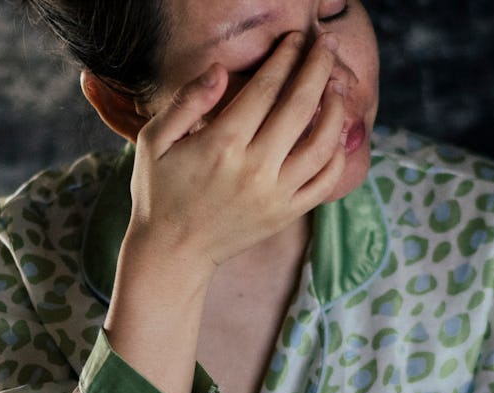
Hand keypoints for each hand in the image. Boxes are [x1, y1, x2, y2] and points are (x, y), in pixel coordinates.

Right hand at [124, 30, 352, 271]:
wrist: (172, 252)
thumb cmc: (160, 191)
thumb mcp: (156, 140)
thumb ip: (188, 101)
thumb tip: (219, 69)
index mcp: (221, 144)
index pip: (265, 88)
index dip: (285, 58)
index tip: (296, 39)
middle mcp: (254, 168)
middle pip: (300, 107)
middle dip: (318, 68)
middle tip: (327, 45)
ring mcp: (275, 194)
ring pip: (322, 144)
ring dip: (334, 109)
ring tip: (335, 85)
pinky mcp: (287, 214)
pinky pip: (325, 181)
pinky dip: (337, 154)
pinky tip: (335, 133)